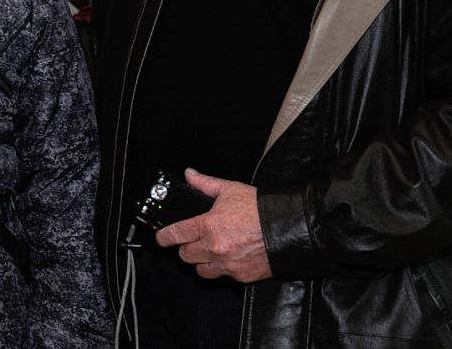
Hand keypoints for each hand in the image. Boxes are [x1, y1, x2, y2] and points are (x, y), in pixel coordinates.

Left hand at [154, 168, 273, 282]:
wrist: (291, 228)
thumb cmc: (261, 209)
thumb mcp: (230, 190)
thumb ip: (205, 184)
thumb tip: (189, 175)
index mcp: (208, 226)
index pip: (175, 235)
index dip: (164, 237)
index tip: (160, 238)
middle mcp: (215, 248)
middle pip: (185, 256)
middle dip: (186, 248)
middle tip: (193, 241)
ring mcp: (228, 265)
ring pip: (201, 271)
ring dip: (202, 262)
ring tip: (210, 251)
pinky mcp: (242, 276)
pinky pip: (223, 277)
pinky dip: (223, 269)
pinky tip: (229, 257)